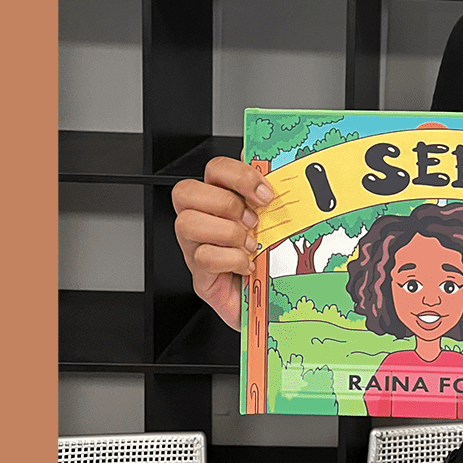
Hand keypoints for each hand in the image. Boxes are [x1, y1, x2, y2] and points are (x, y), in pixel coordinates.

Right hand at [171, 156, 274, 329]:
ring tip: (250, 244)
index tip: (265, 194)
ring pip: (187, 223)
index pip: (214, 169)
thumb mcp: (277, 220)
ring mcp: (196, 247)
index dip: (238, 175)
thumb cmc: (273, 257)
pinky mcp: (200, 276)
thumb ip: (269, 191)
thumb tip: (271, 161)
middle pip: (186, 191)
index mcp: (221, 200)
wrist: (273, 301)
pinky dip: (231, 259)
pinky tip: (247, 265)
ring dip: (227, 232)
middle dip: (226, 203)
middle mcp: (202, 220)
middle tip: (253, 221)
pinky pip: (202, 257)